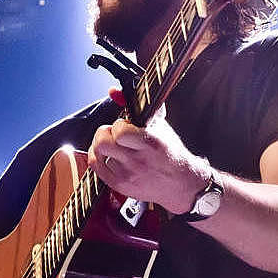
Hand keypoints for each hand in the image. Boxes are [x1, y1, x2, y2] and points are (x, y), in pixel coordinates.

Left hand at [87, 114, 209, 214]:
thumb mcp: (160, 126)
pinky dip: (97, 157)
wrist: (181, 184)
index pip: (120, 131)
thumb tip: (113, 92)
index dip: (119, 125)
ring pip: (98, 154)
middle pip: (103, 143)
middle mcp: (138, 161)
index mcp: (150, 144)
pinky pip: (95, 167)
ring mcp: (128, 175)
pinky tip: (107, 155)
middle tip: (113, 134)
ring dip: (103, 145)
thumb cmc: (171, 153)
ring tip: (114, 145)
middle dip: (105, 133)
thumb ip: (138, 106)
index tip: (126, 126)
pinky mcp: (120, 185)